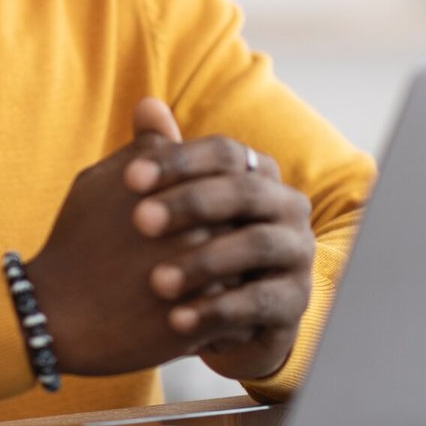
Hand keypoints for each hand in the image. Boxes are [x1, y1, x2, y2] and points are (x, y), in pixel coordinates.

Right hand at [24, 103, 216, 375]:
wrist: (54, 313)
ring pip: (247, 271)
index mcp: (176, 189)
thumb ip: (142, 147)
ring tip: (213, 286)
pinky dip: (231, 317)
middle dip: (234, 236)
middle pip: (242, 224)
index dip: (216, 198)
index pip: (228, 180)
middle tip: (208, 253)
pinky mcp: (201, 325)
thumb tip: (154, 103)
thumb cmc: (78, 241)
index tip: (192, 219)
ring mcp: (201, 279)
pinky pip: (239, 318)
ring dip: (239, 277)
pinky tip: (208, 315)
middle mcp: (195, 229)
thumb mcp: (101, 181)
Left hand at [123, 102, 315, 381]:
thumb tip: (145, 104)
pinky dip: (217, 310)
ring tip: (156, 281)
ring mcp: (296, 255)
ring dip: (203, 261)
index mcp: (258, 174)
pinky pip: (260, 302)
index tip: (129, 178)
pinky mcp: (294, 303)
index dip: (178, 161)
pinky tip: (175, 321)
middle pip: (244, 192)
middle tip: (139, 221)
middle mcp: (287, 207)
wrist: (217, 317)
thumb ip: (163, 156)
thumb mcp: (173, 203)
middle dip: (189, 204)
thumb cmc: (193, 246)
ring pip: (257, 245)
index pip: (225, 152)